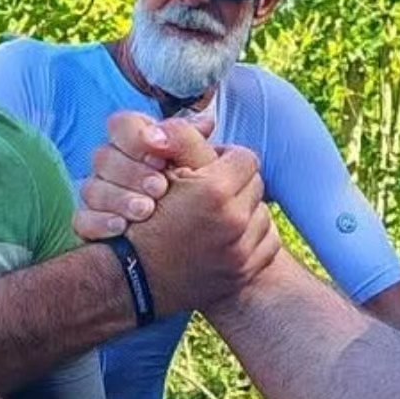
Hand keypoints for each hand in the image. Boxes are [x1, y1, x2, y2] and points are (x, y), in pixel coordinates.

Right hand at [74, 111, 200, 236]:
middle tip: (160, 189)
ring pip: (92, 188)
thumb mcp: (202, 167)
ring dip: (120, 198)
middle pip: (104, 156)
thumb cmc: (201, 198)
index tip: (161, 159)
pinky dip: (100, 223)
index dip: (136, 139)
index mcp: (139, 143)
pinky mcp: (94, 224)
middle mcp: (115, 166)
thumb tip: (199, 121)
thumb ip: (192, 141)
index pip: (121, 125)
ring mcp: (101, 195)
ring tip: (146, 211)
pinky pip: (83, 220)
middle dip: (132, 173)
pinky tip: (121, 228)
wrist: (195, 241)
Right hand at [77, 115, 279, 315]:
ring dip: (246, 212)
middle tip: (213, 193)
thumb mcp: (158, 172)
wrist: (131, 279)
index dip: (226, 160)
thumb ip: (184, 140)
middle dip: (237, 185)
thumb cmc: (138, 220)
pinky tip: (230, 239)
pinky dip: (252, 239)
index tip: (211, 169)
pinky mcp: (243, 273)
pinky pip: (268, 244)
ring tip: (219, 217)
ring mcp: (241, 251)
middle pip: (256, 185)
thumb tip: (209, 119)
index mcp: (215, 191)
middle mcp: (234, 221)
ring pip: (263, 215)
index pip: (245, 158)